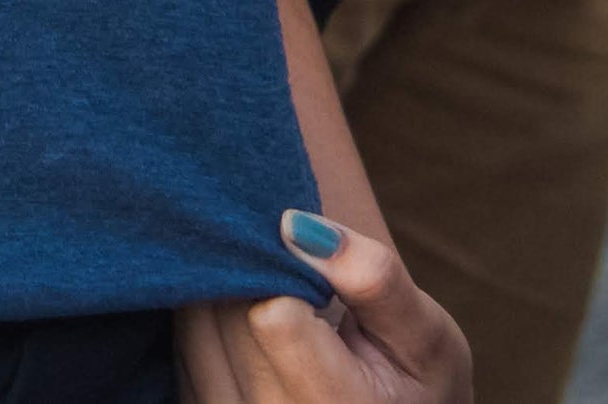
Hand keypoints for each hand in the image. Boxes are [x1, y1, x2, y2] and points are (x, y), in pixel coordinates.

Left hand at [177, 212, 468, 403]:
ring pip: (192, 324)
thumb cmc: (416, 384)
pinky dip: (206, 317)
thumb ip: (374, 280)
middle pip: (227, 313)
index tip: (312, 262)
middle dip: (255, 272)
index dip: (286, 270)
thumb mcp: (427, 337)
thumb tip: (295, 224)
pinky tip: (245, 312)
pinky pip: (180, 347)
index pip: (271, 313)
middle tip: (292, 266)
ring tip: (276, 288)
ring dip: (224, 290)